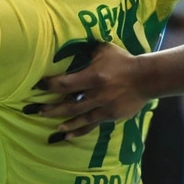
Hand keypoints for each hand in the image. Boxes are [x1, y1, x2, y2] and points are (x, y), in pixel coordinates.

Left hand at [34, 42, 150, 140]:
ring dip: (65, 122)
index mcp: (93, 76)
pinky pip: (92, 124)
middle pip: (69, 104)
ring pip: (80, 118)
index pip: (65, 83)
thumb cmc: (123, 61)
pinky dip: (79, 130)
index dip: (49, 85)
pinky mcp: (111, 115)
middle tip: (38, 110)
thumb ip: (87, 51)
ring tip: (53, 127)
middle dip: (52, 108)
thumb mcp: (104, 50)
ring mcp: (104, 107)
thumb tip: (71, 48)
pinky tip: (68, 135)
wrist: (146, 78)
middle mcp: (97, 94)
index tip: (37, 86)